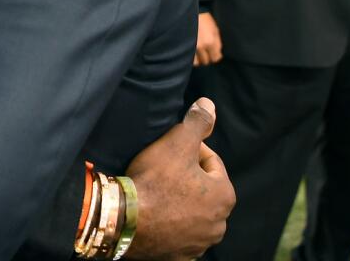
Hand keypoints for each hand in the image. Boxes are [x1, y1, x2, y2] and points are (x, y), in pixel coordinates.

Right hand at [123, 98, 234, 259]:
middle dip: (186, 178)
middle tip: (161, 169)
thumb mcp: (177, 142)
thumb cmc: (154, 181)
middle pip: (202, 189)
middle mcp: (219, 224)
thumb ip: (197, 122)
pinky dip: (171, 226)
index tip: (169, 150)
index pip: (210, 162)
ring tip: (156, 192)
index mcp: (224, 195)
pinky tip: (157, 216)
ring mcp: (199, 244)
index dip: (189, 150)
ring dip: (180, 202)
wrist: (124, 221)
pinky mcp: (180, 257)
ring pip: (191, 212)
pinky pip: (179, 236)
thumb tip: (209, 104)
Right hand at [193, 12, 222, 66]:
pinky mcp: (182, 46)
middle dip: (206, 57)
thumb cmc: (204, 18)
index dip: (215, 56)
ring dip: (197, 59)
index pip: (215, 58)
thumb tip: (218, 55)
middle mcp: (201, 46)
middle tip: (204, 52)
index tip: (213, 53)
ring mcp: (190, 47)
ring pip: (196, 62)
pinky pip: (188, 59)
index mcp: (211, 41)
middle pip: (206, 61)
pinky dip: (190, 57)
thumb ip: (217, 42)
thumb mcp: (215, 28)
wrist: (189, 10)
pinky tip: (190, 52)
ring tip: (197, 53)